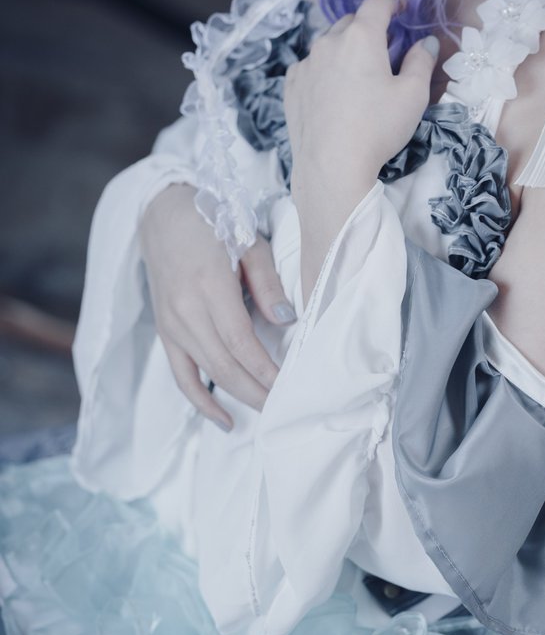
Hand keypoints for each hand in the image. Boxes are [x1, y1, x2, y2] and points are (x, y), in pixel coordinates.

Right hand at [139, 183, 295, 429]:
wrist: (163, 215)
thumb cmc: (215, 225)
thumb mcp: (250, 244)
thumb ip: (268, 283)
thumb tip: (287, 321)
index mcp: (208, 287)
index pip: (241, 342)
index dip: (266, 369)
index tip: (291, 385)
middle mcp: (185, 311)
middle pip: (224, 364)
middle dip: (257, 390)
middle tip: (287, 407)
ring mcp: (171, 324)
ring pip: (206, 373)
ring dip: (238, 396)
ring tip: (268, 413)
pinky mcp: (165, 331)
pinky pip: (181, 375)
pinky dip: (201, 400)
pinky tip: (224, 419)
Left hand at [284, 0, 438, 292]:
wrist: (331, 166)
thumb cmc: (378, 128)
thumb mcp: (413, 96)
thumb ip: (422, 63)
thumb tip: (427, 43)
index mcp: (361, 37)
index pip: (377, 4)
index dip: (393, 2)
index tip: (403, 9)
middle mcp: (328, 42)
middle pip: (350, 22)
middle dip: (369, 27)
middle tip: (385, 47)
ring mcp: (306, 63)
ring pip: (329, 45)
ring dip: (345, 49)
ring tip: (359, 74)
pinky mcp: (292, 86)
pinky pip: (311, 67)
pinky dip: (325, 70)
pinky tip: (335, 93)